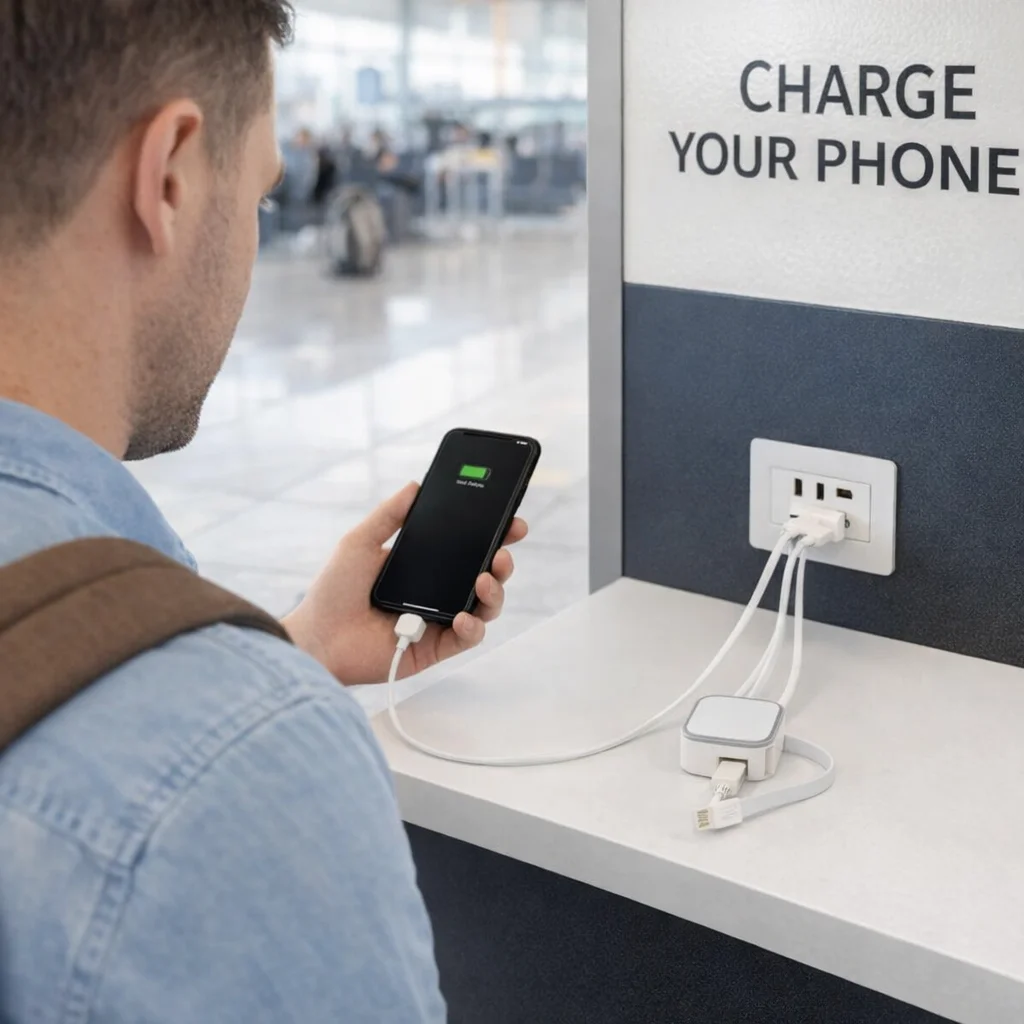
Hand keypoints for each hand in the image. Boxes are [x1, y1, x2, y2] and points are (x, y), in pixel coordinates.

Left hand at [282, 483, 527, 685]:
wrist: (318, 638)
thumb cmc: (333, 592)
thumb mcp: (360, 542)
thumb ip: (389, 515)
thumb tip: (415, 486)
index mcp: (424, 566)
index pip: (467, 549)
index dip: (493, 536)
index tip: (510, 523)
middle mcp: (436, 593)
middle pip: (484, 576)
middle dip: (502, 563)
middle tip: (502, 552)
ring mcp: (439, 621)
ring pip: (485, 607)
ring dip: (494, 592)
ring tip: (484, 580)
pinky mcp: (436, 648)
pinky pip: (468, 638)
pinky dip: (473, 627)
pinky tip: (464, 616)